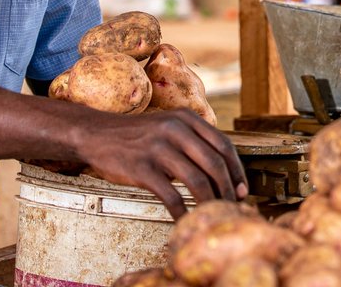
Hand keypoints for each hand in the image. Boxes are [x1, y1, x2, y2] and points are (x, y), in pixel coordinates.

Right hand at [75, 109, 248, 217]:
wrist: (96, 134)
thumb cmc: (137, 136)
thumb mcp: (169, 126)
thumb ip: (194, 141)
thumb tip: (225, 172)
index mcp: (187, 118)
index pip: (224, 145)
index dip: (237, 171)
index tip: (243, 190)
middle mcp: (176, 129)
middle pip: (215, 164)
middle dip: (229, 190)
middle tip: (233, 208)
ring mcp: (159, 148)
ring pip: (197, 181)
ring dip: (210, 203)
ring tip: (213, 216)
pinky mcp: (143, 168)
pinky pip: (171, 196)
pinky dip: (182, 213)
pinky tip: (184, 221)